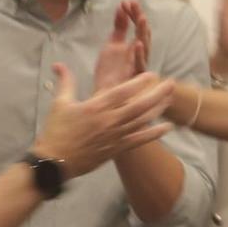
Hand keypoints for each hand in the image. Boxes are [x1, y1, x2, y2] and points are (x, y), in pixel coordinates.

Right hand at [36, 69, 176, 176]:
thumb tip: (59, 64)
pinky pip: (139, 140)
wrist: (56, 162)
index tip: (152, 74)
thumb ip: (66, 82)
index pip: (122, 91)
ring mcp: (115, 136)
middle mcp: (109, 121)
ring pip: (142, 121)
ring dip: (158, 110)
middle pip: (139, 105)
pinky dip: (154, 134)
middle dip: (158, 93)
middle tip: (171, 83)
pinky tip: (167, 127)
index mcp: (95, 107)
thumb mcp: (60, 103)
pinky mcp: (116, 149)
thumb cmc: (56, 131)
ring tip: (170, 100)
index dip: (139, 82)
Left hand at [94, 0, 152, 92]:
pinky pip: (140, 66)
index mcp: (132, 47)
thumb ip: (118, 28)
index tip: (126, 1)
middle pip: (142, 34)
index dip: (132, 14)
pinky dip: (140, 55)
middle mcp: (138, 55)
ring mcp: (138, 67)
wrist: (107, 100)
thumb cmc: (111, 75)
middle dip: (139, 19)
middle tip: (134, 4)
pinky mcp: (136, 79)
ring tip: (141, 19)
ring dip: (143, 33)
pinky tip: (137, 44)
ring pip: (145, 47)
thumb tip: (121, 8)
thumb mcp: (113, 46)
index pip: (135, 26)